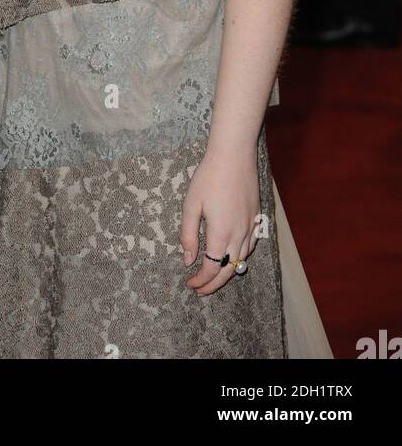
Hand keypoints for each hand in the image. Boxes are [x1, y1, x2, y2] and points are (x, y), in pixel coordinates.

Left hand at [180, 147, 260, 295]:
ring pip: (241, 260)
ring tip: (213, 277)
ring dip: (227, 272)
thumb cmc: (209, 176)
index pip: (212, 267)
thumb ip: (188, 234)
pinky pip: (251, 246)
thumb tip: (188, 259)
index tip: (190, 283)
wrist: (234, 155)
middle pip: (228, 269)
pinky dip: (240, 257)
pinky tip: (232, 255)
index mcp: (221, 232)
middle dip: (214, 284)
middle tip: (200, 290)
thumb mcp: (191, 204)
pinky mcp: (256, 218)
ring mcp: (251, 226)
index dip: (201, 280)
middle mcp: (239, 234)